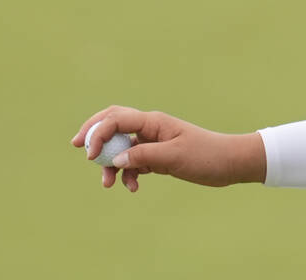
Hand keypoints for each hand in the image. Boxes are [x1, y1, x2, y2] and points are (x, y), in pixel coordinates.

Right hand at [71, 105, 265, 191]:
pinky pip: (134, 162)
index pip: (117, 119)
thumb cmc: (206, 155)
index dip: (97, 133)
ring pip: (121, 148)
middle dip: (94, 134)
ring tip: (108, 185)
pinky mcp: (158, 156)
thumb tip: (115, 161)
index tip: (89, 155)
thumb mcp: (174, 158)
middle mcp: (150, 128)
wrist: (230, 163)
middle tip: (76, 146)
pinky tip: (132, 187)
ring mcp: (153, 142)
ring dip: (111, 164)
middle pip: (114, 124)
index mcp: (154, 122)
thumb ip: (144, 157)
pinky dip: (128, 174)